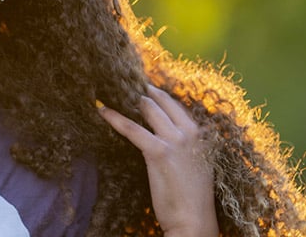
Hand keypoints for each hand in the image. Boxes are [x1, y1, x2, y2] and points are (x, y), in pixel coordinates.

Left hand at [98, 84, 217, 236]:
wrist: (194, 220)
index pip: (177, 107)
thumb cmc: (193, 198)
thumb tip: (169, 139)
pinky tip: (103, 110)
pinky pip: (132, 128)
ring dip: (129, 101)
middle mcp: (190, 133)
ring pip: (148, 110)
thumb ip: (187, 149)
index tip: (146, 89)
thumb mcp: (197, 166)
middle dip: (143, 93)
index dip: (160, 97)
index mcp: (202, 136)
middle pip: (162, 103)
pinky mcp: (158, 151)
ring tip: (114, 93)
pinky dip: (115, 118)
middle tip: (126, 85)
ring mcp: (176, 141)